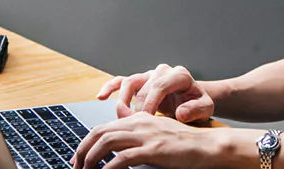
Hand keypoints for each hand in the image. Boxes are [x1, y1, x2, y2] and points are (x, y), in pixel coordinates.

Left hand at [69, 112, 219, 168]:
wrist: (208, 146)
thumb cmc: (186, 143)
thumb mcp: (158, 129)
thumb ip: (139, 127)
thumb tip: (120, 127)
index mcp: (139, 119)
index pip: (104, 127)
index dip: (86, 142)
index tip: (80, 158)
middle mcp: (140, 123)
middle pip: (99, 132)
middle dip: (82, 150)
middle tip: (75, 166)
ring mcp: (146, 135)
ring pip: (106, 142)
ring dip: (90, 159)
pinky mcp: (153, 149)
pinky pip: (122, 158)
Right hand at [95, 64, 213, 122]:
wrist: (193, 101)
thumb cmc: (197, 105)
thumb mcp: (205, 108)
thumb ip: (196, 110)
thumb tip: (181, 113)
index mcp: (179, 75)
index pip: (161, 84)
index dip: (152, 102)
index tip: (147, 119)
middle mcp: (162, 71)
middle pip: (143, 86)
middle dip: (137, 107)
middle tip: (135, 125)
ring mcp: (148, 76)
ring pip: (129, 82)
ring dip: (123, 101)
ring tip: (123, 118)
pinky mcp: (138, 82)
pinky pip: (120, 81)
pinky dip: (110, 88)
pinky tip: (101, 97)